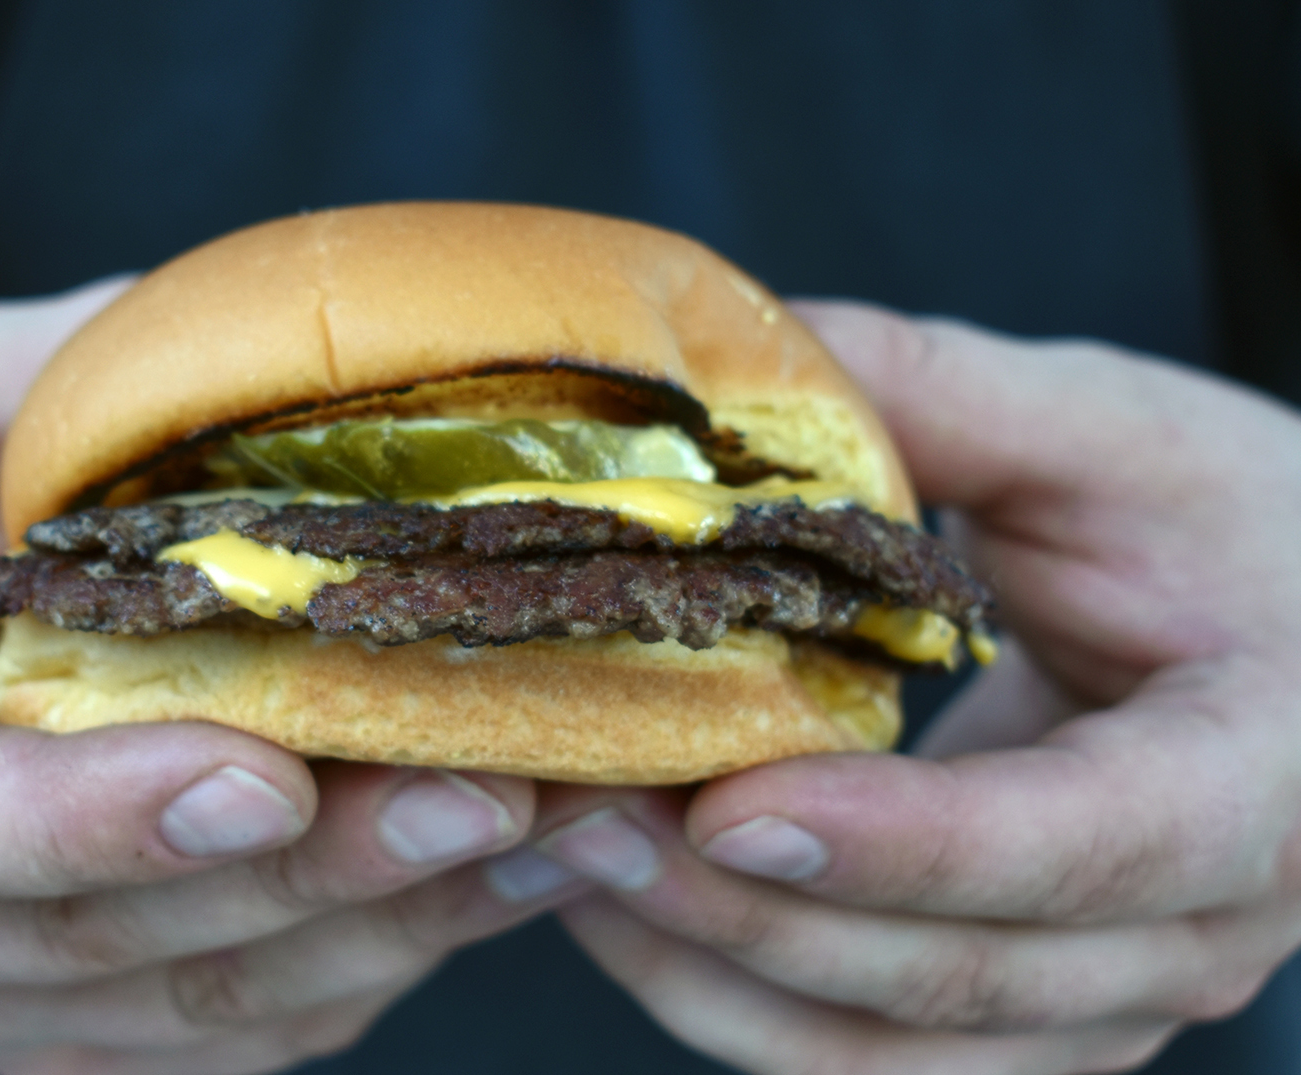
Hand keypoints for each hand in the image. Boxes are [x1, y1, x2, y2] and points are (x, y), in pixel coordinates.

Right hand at [0, 282, 582, 1073]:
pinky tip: (503, 871)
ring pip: (203, 1003)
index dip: (96, 817)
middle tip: (498, 787)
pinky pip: (243, 1024)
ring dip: (395, 926)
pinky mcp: (76, 1012)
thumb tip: (298, 340)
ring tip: (562, 831)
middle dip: (320, 871)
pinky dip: (382, 954)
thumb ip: (80, 381)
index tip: (265, 775)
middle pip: (104, 934)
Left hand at [530, 303, 1300, 1073]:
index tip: (727, 804)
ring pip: (889, 1060)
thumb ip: (941, 398)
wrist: (1300, 634)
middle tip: (584, 816)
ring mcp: (1110, 996)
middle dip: (748, 910)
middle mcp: (1196, 929)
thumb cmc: (1233, 521)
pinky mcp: (1033, 1015)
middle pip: (955, 975)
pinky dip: (735, 1003)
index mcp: (1257, 776)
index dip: (904, 841)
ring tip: (573, 865)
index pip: (1085, 844)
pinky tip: (631, 912)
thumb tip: (734, 371)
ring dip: (714, 975)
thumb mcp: (1114, 435)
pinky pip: (865, 1064)